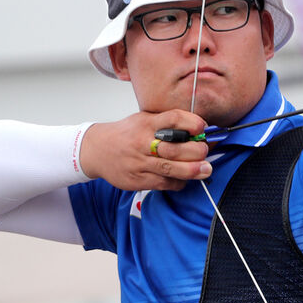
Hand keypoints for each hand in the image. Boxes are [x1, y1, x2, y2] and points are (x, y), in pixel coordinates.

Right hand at [80, 110, 211, 190]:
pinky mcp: (137, 180)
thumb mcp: (144, 119)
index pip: (172, 119)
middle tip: (205, 151)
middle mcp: (142, 143)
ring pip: (170, 169)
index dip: (191, 122)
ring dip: (192, 170)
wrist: (96, 150)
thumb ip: (168, 123)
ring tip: (206, 169)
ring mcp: (139, 163)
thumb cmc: (127, 133)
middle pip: (174, 148)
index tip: (202, 127)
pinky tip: (185, 179)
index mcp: (146, 124)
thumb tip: (200, 129)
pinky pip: (163, 183)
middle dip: (196, 151)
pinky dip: (178, 182)